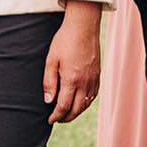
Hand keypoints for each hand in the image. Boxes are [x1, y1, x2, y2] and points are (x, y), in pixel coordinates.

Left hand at [43, 2, 100, 124]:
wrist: (83, 27)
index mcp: (71, 80)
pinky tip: (80, 102)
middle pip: (77, 109)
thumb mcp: (51, 60)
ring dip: (77, 111)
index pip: (63, 106)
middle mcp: (85, 82)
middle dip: (66, 117)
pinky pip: (94, 94)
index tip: (50, 119)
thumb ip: (49, 82)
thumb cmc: (64, 41)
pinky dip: (86, 102)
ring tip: (67, 113)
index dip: (56, 115)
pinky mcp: (98, 74)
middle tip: (57, 119)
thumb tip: (48, 101)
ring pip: (86, 103)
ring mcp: (93, 79)